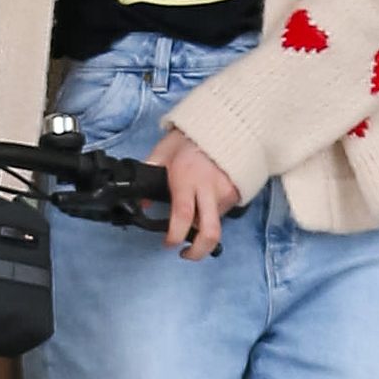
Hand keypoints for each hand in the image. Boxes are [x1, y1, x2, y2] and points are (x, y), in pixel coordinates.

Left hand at [148, 129, 241, 261]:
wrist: (225, 123)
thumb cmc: (189, 139)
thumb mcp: (163, 152)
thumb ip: (150, 175)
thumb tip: (141, 202)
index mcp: (186, 178)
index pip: (182, 215)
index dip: (174, 236)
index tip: (168, 243)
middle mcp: (209, 189)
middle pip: (209, 233)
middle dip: (198, 252)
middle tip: (186, 254)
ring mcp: (225, 192)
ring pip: (215, 223)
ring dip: (202, 227)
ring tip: (193, 219)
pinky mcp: (237, 192)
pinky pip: (223, 212)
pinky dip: (212, 213)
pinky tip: (205, 202)